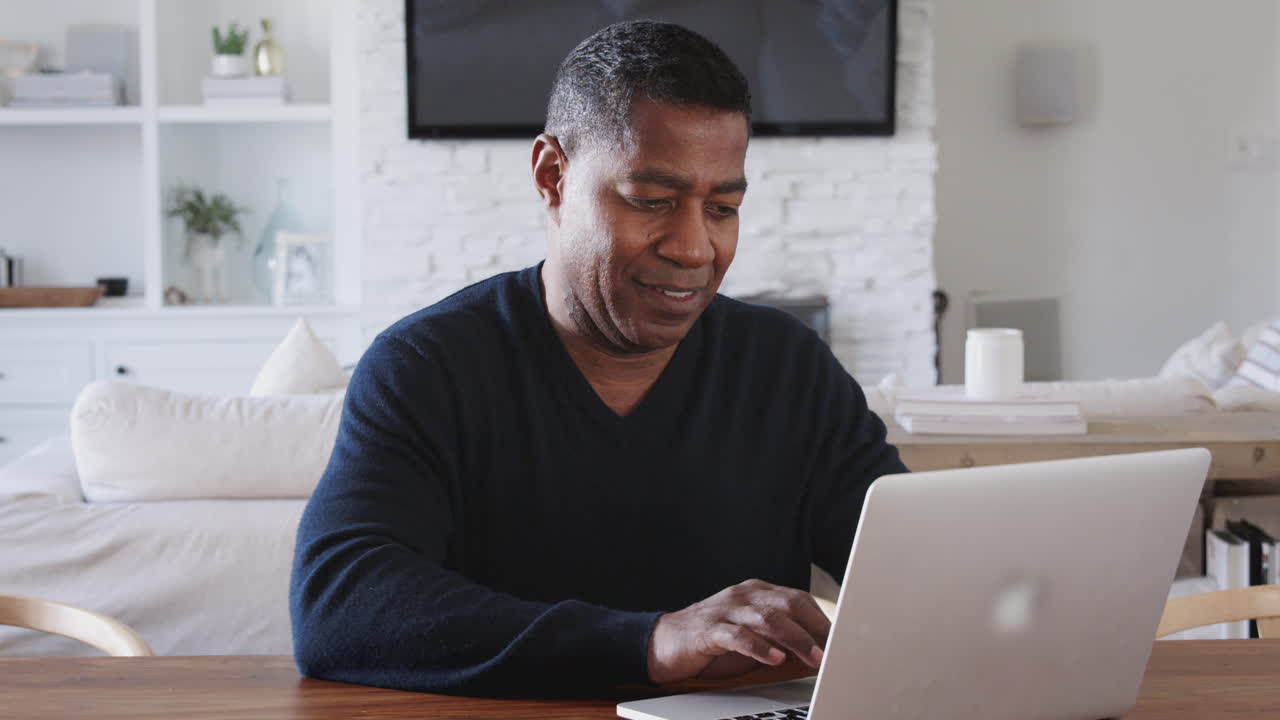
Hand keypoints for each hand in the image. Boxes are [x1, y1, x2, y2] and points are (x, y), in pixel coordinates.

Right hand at [647, 579, 831, 684]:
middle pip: (788, 603)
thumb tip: (820, 653)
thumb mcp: (753, 637)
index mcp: (758, 593)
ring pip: (767, 617)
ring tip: (814, 657)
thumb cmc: (714, 641)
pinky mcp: (708, 629)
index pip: (799, 599)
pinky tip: (774, 658)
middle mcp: (744, 596)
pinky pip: (737, 635)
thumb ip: (781, 638)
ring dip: (795, 638)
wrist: (664, 643)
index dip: (824, 621)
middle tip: (835, 650)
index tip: (845, 642)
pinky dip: (758, 646)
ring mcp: (725, 610)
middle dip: (815, 627)